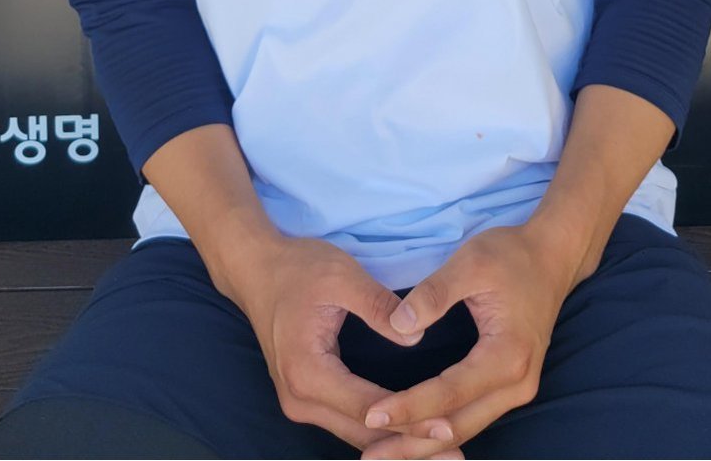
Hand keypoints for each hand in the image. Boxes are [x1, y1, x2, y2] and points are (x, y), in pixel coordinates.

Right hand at [230, 234, 466, 457]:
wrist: (255, 268)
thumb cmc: (299, 268)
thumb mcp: (342, 276)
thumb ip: (379, 307)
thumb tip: (416, 337)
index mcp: (308, 371)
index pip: (368, 407)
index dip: (411, 418)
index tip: (449, 425)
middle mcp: (300, 399)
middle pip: (362, 434)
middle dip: (409, 443)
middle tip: (456, 449)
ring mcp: (300, 402)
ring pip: (356, 435)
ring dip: (396, 442)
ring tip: (441, 447)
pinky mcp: (306, 397)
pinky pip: (347, 423)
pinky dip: (379, 430)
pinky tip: (410, 432)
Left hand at [356, 223, 577, 458]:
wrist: (552, 256)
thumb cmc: (511, 255)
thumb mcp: (470, 262)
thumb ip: (434, 294)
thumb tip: (398, 326)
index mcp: (507, 355)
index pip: (449, 394)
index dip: (409, 407)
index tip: (370, 415)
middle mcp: (518, 384)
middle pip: (458, 426)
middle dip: (412, 442)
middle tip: (368, 452)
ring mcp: (518, 390)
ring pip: (466, 429)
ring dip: (425, 443)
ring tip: (382, 453)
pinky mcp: (511, 387)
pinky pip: (473, 418)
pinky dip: (441, 431)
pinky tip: (413, 436)